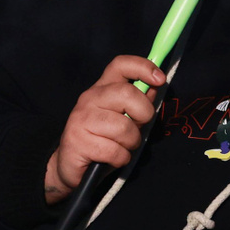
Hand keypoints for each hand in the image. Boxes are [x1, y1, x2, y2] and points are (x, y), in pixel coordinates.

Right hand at [45, 56, 163, 203]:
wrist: (69, 164)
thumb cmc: (102, 140)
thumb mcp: (123, 118)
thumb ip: (138, 102)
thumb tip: (155, 85)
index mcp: (102, 88)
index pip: (120, 65)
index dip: (143, 67)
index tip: (160, 79)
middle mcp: (89, 98)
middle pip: (127, 94)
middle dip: (143, 114)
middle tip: (138, 127)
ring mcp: (81, 119)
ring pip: (124, 127)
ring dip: (131, 143)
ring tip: (122, 147)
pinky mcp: (77, 141)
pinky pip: (114, 151)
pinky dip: (121, 159)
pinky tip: (112, 159)